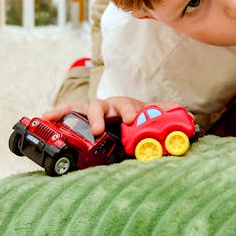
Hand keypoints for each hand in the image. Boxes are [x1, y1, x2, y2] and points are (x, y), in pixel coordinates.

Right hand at [42, 96, 174, 135]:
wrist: (128, 117)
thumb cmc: (139, 118)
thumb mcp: (154, 117)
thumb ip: (168, 118)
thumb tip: (190, 119)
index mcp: (126, 105)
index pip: (128, 105)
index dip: (130, 111)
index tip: (133, 120)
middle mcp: (108, 106)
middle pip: (102, 105)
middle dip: (99, 116)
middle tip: (98, 129)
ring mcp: (94, 111)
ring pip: (83, 108)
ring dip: (71, 113)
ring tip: (57, 119)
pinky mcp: (81, 118)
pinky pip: (67, 113)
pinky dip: (57, 113)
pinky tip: (45, 116)